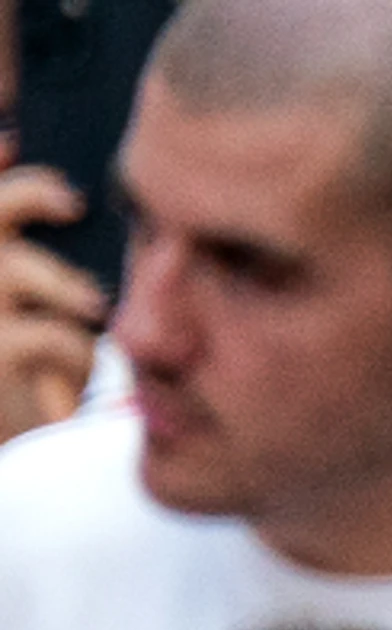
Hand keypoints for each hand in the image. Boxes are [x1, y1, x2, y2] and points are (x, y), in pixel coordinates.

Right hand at [0, 166, 103, 446]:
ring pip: (15, 270)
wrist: (7, 436)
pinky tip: (78, 374)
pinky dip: (75, 351)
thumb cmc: (26, 370)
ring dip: (64, 284)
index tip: (13, 140)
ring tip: (92, 304)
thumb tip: (85, 214)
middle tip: (72, 200)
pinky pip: (47, 336)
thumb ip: (49, 266)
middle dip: (28, 193)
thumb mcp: (34, 317)